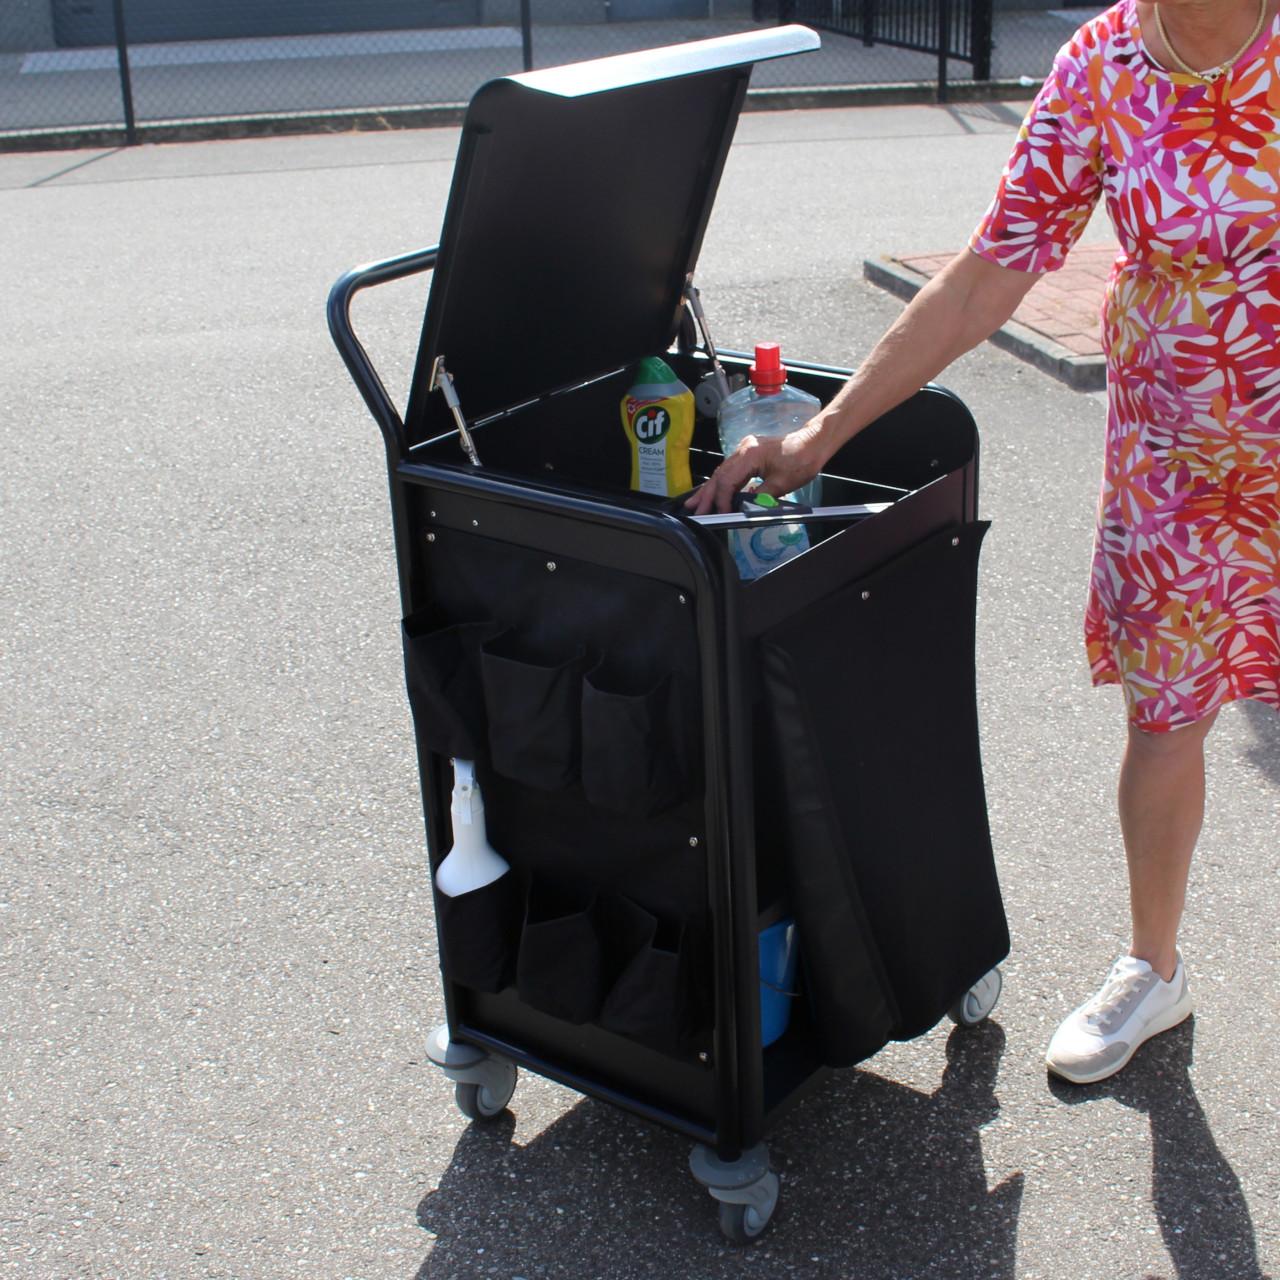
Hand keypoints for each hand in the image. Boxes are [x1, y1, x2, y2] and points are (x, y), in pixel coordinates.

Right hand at [685, 422, 823, 514]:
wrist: (813, 443)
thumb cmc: (801, 460)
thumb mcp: (781, 483)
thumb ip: (759, 496)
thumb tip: (744, 507)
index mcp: (749, 455)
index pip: (727, 480)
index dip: (722, 500)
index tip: (720, 514)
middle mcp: (743, 450)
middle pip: (719, 475)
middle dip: (706, 494)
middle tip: (693, 509)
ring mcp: (744, 450)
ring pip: (722, 472)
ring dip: (710, 489)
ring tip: (696, 502)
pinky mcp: (749, 453)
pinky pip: (730, 469)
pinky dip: (721, 482)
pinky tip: (714, 491)